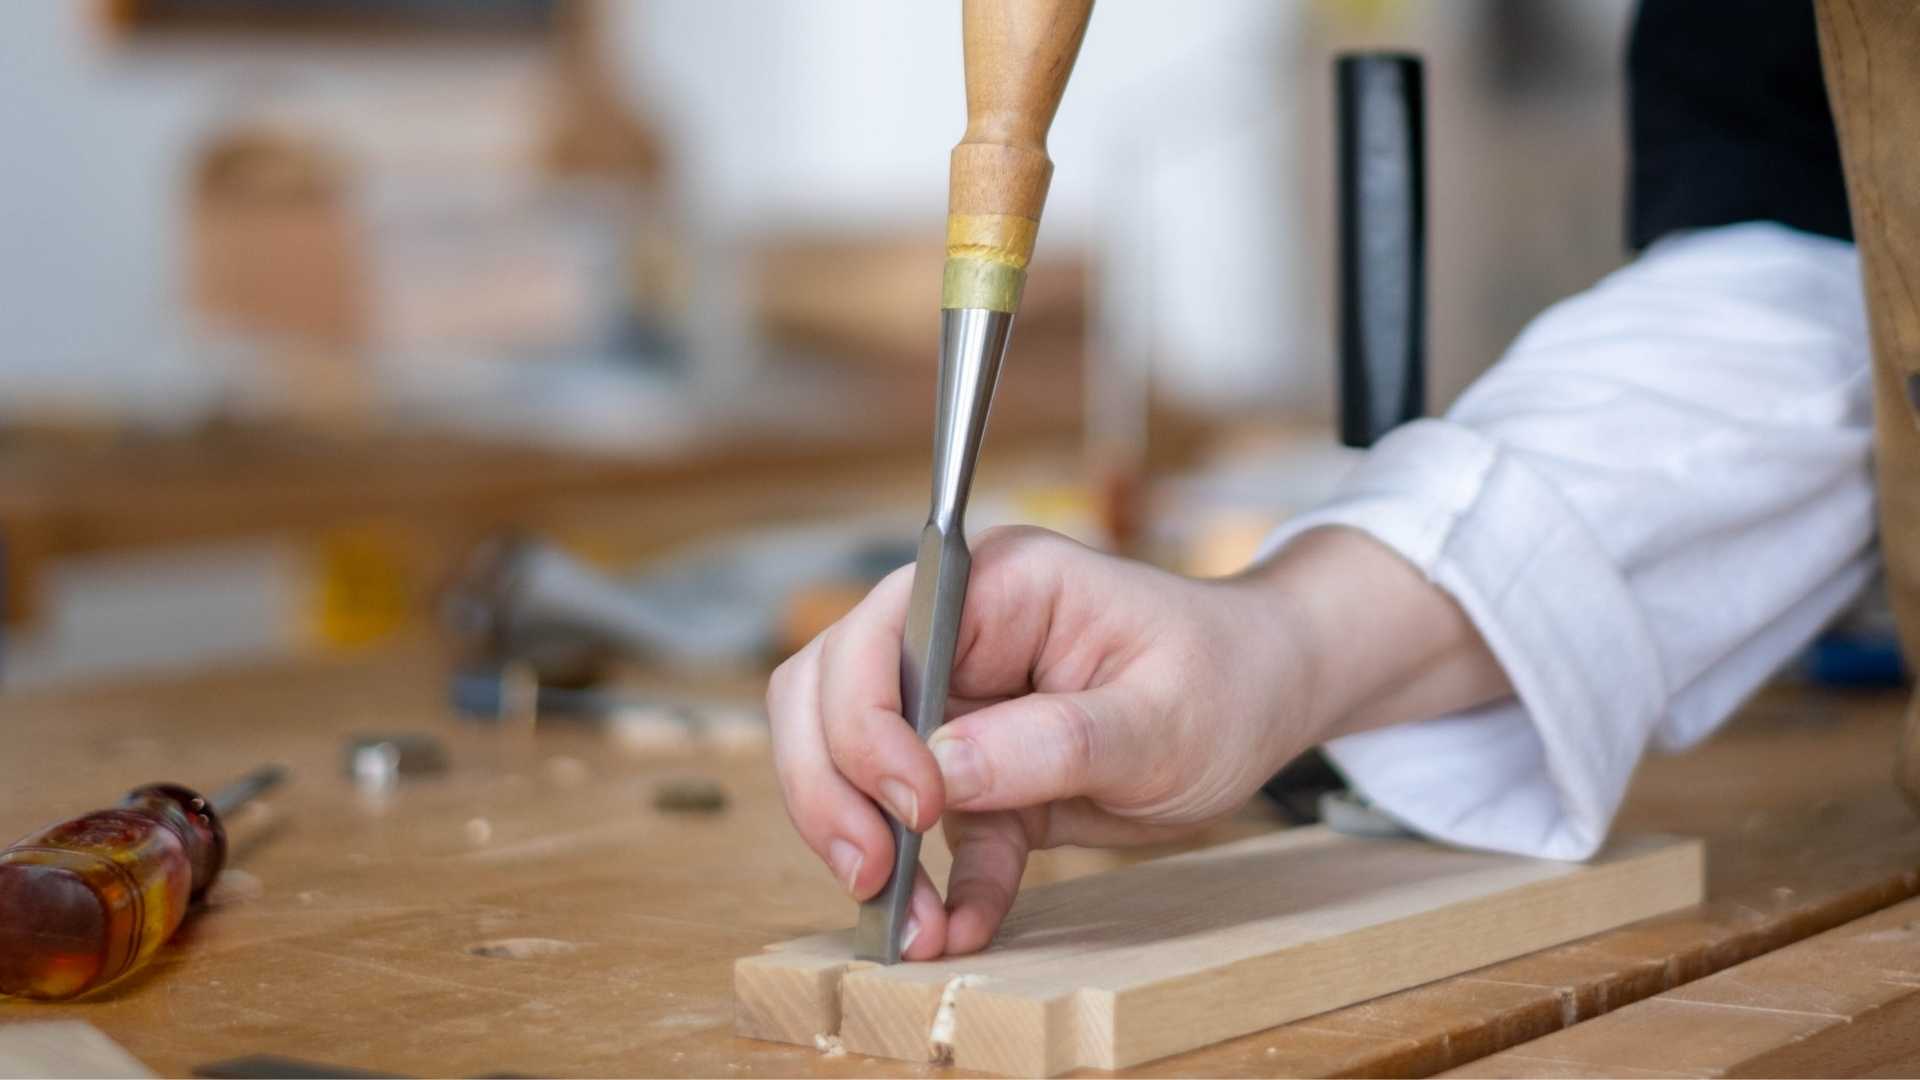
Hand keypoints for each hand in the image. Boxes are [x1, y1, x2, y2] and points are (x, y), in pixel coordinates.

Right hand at [765, 525, 1505, 958]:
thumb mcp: (1159, 717)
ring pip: (849, 762)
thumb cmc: (1228, 675)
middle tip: (874, 871)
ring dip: (862, 842)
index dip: (867, 722)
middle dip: (832, 787)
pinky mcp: (974, 770)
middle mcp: (956, 631)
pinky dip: (927, 881)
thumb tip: (942, 769)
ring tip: (909, 921)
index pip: (878, 636)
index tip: (916, 804)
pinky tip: (954, 925)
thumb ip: (1051, 740)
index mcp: (997, 585)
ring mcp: (957, 699)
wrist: (1267, 696)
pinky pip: (919, 827)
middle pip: (828, 692)